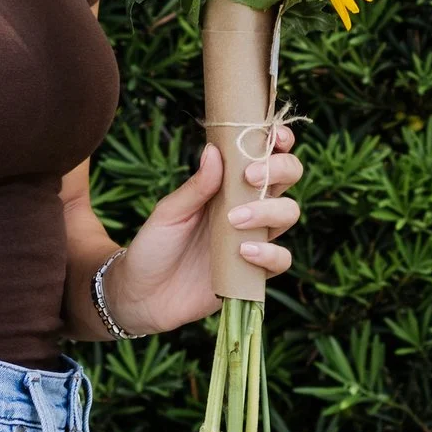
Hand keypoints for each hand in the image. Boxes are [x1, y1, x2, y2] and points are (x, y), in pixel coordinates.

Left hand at [104, 124, 300, 337]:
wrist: (142, 294)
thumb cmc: (155, 246)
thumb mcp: (168, 212)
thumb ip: (195, 187)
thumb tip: (214, 151)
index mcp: (228, 185)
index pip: (265, 156)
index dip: (279, 142)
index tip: (275, 136)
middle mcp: (248, 207)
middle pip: (288, 178)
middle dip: (279, 169)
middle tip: (249, 177)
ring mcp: (254, 239)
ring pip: (289, 213)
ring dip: (269, 210)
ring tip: (235, 220)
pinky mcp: (254, 272)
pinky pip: (281, 260)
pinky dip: (270, 253)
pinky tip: (243, 253)